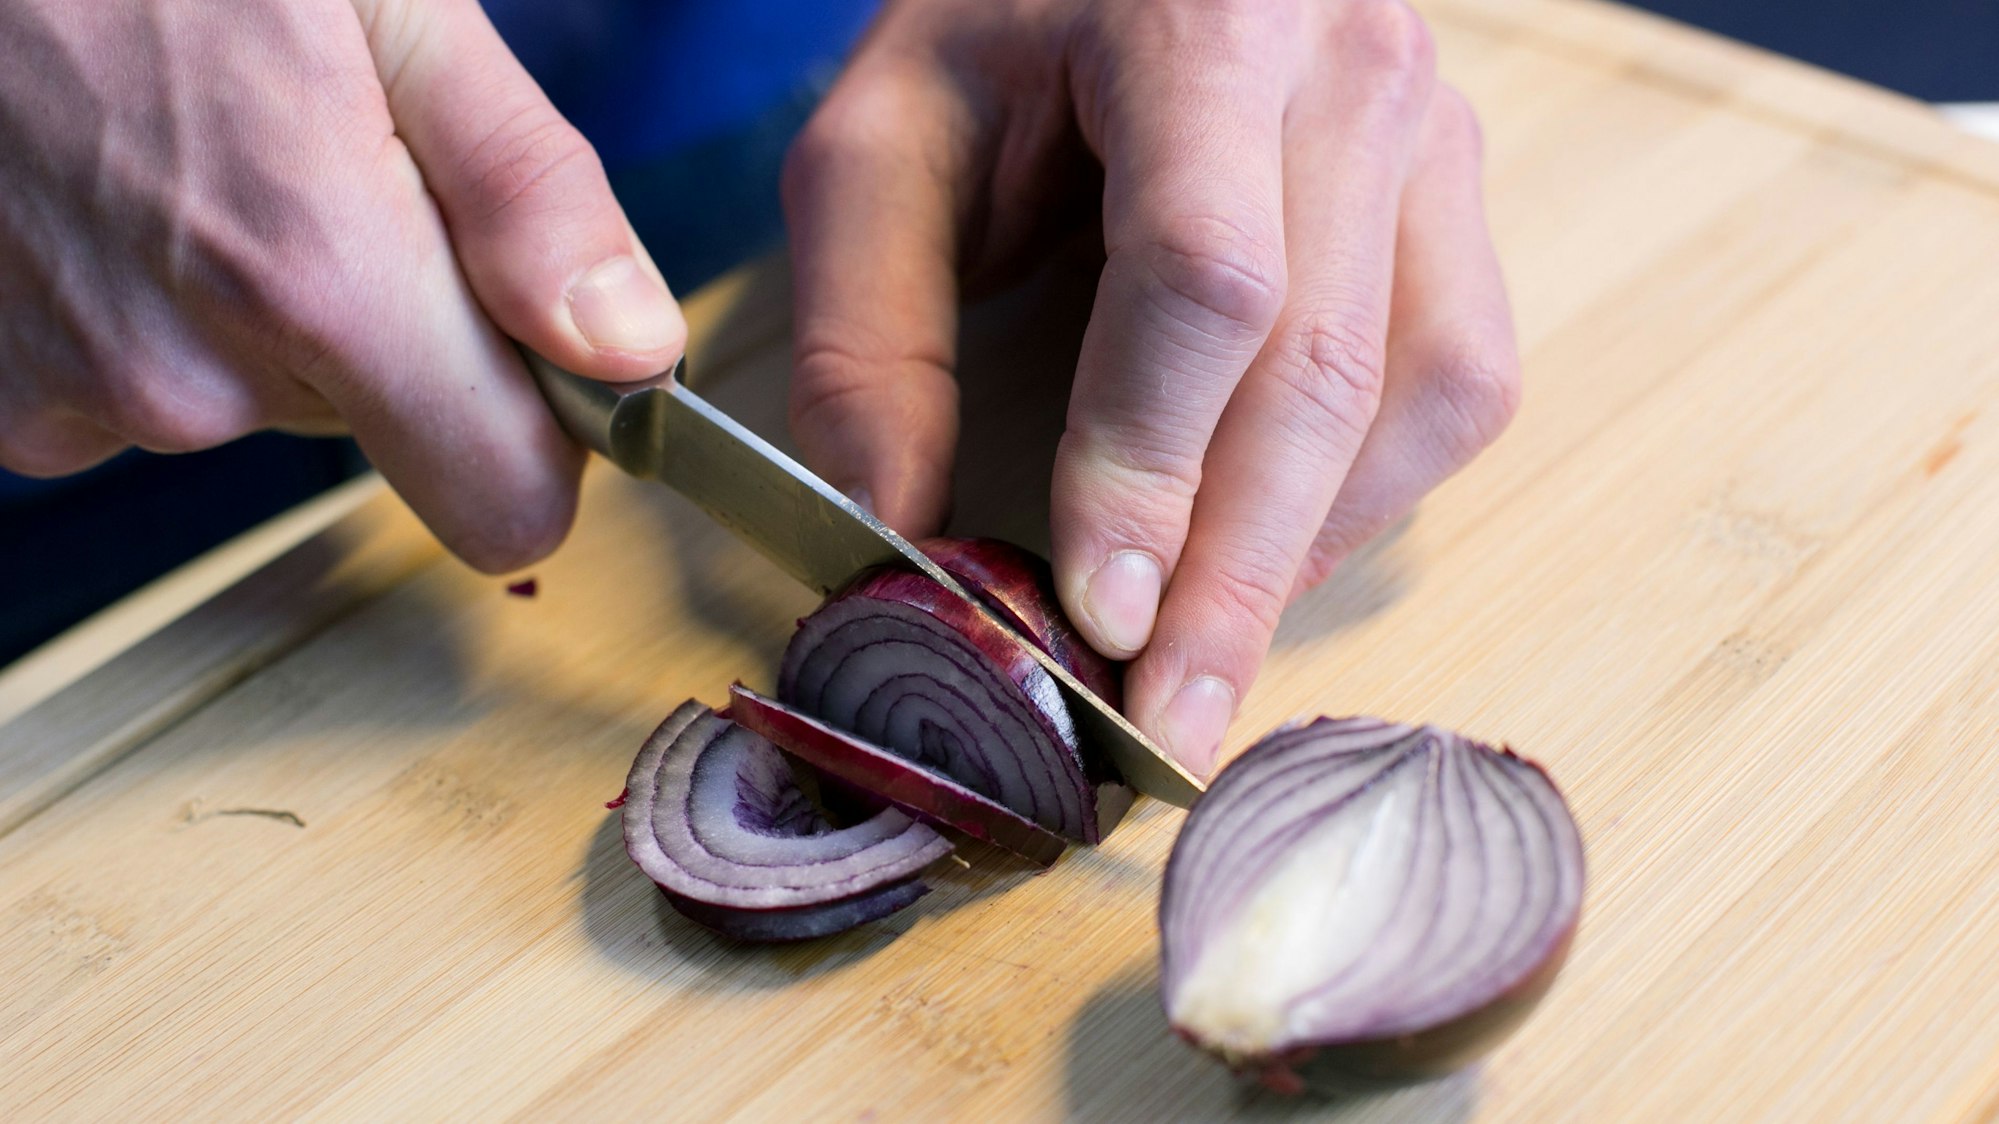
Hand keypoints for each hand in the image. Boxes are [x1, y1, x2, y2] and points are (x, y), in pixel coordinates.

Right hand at [0, 0, 684, 570]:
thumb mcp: (394, 12)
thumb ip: (528, 196)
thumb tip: (634, 353)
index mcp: (319, 280)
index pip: (507, 504)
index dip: (542, 438)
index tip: (530, 350)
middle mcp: (195, 377)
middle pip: (390, 437)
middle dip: (393, 329)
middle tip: (323, 175)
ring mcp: (85, 399)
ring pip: (268, 406)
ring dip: (271, 312)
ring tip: (207, 165)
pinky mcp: (8, 407)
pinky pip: (150, 397)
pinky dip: (162, 320)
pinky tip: (126, 205)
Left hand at [782, 0, 1519, 775]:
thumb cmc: (1001, 25)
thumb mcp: (882, 142)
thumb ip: (870, 334)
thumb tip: (889, 542)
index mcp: (1201, 24)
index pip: (1205, 278)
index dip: (1149, 461)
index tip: (1092, 614)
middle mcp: (1353, 73)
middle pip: (1321, 367)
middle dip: (1235, 575)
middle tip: (1162, 730)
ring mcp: (1433, 134)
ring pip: (1417, 394)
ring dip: (1307, 551)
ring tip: (1204, 667)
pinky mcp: (1458, 197)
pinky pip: (1458, 382)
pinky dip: (1366, 496)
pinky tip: (1270, 555)